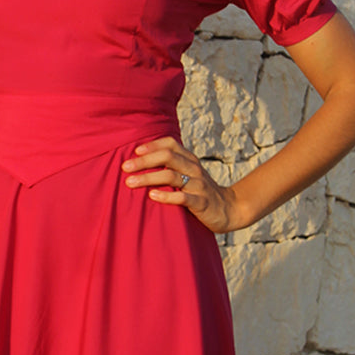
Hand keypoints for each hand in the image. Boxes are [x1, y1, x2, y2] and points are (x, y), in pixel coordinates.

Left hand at [121, 137, 242, 233]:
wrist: (230, 209)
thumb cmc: (201, 192)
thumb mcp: (189, 175)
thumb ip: (171, 167)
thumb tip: (140, 162)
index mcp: (190, 160)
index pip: (171, 144)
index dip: (152, 145)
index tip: (135, 151)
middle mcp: (194, 169)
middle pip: (168, 157)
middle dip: (144, 161)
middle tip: (125, 167)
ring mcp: (198, 185)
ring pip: (172, 176)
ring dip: (148, 178)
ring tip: (130, 182)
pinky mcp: (202, 203)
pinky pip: (183, 197)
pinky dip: (166, 196)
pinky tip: (152, 196)